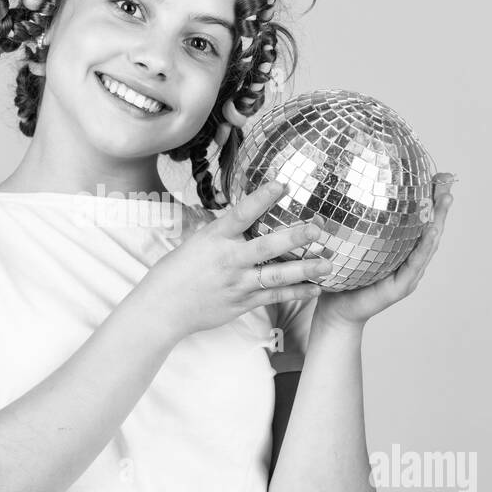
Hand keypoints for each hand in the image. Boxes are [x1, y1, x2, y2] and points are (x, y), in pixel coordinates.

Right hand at [132, 180, 331, 342]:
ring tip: (328, 264)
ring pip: (276, 276)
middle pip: (266, 246)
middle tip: (317, 229)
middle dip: (294, 237)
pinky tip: (316, 288)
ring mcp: (237, 283)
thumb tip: (241, 213)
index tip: (283, 184)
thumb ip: (222, 231)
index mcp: (214, 239)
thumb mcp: (196, 242)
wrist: (163, 307)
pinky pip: (274, 297)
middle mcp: (228, 260)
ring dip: (304, 269)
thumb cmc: (176, 271)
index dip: (262, 198)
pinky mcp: (242, 303)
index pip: (240, 214)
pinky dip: (296, 293)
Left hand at [314, 172, 455, 328]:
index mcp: (399, 249)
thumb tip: (343, 188)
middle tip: (447, 181)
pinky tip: (431, 232)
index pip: (418, 220)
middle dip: (440, 205)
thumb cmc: (341, 275)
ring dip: (438, 221)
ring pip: (428, 244)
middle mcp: (408, 260)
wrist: (335, 309)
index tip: (437, 175)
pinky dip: (424, 247)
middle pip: (429, 228)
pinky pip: (414, 264)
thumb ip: (353, 222)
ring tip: (444, 200)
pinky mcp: (401, 286)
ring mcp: (408, 274)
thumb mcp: (348, 243)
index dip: (429, 199)